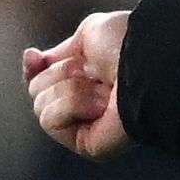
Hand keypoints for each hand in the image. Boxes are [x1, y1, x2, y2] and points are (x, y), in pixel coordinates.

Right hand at [22, 10, 132, 156]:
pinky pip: (51, 120)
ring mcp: (84, 125)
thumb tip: (33, 61)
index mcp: (86, 78)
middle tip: (93, 73)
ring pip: (41, 106)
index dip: (33, 68)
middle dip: (59, 75)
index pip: (42, 79)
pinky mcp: (84, 143)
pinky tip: (101, 105)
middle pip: (36, 92)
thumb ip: (59, 53)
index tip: (32, 56)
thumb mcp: (87, 36)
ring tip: (103, 91)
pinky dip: (72, 104)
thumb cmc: (127, 45)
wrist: (147, 65)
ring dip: (69, 89)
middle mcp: (84, 102)